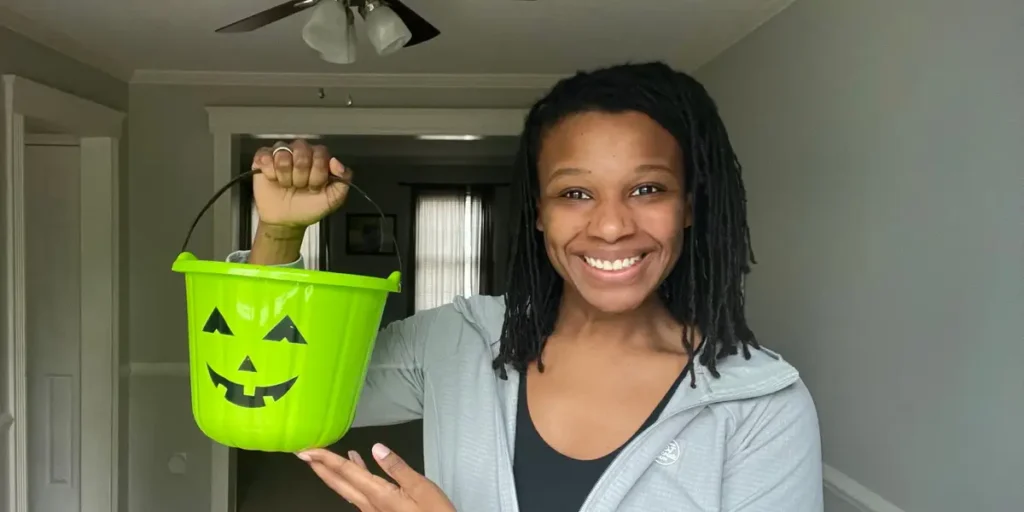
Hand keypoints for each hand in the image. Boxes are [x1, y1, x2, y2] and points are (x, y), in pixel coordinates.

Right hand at [251, 139, 351, 229]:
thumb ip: (343, 180)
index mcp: (318, 158)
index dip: (317, 172)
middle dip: (301, 175)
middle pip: (301, 150)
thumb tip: (336, 162)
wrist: (286, 221)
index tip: (314, 187)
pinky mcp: (263, 159)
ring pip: (283, 153)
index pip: (320, 153)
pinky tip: (273, 180)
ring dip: (285, 175)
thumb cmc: (309, 207)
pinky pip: (265, 155)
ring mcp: (281, 154)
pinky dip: (269, 172)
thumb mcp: (333, 199)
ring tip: (286, 185)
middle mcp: (300, 152)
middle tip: (299, 186)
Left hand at [298, 444, 455, 511]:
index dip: (325, 459)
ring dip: (332, 473)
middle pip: (339, 483)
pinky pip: (358, 492)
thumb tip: (376, 447)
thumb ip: (397, 468)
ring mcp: (373, 510)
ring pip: (346, 488)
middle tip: (302, 453)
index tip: (306, 450)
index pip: (346, 472)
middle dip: (319, 467)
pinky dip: (352, 476)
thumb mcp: (421, 488)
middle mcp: (370, 504)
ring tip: (323, 457)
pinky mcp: (380, 511)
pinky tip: (358, 465)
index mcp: (379, 494)